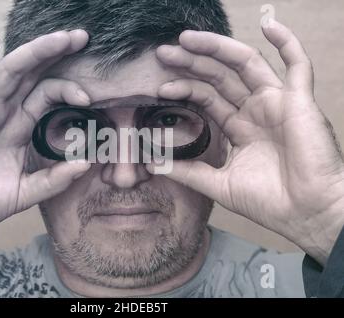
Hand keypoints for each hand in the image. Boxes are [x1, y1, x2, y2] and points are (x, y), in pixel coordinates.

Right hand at [0, 30, 91, 250]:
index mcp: (21, 127)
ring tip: (60, 39)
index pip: (48, 94)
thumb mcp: (26, 192)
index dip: (69, 89)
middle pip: (33, 74)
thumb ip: (54, 180)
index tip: (89, 98)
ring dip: (34, 52)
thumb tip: (86, 164)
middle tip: (81, 38)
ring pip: (8, 72)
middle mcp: (4, 113)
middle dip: (56, 54)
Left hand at [148, 19, 343, 263]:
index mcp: (239, 127)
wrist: (306, 215)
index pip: (207, 98)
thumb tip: (155, 163)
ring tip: (187, 39)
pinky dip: (287, 42)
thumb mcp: (219, 184)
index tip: (160, 88)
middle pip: (219, 77)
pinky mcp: (300, 101)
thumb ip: (189, 171)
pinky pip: (298, 64)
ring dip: (217, 48)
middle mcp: (256, 111)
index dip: (184, 89)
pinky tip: (269, 24)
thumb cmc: (269, 202)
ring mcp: (277, 103)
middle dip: (191, 63)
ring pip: (245, 64)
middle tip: (164, 53)